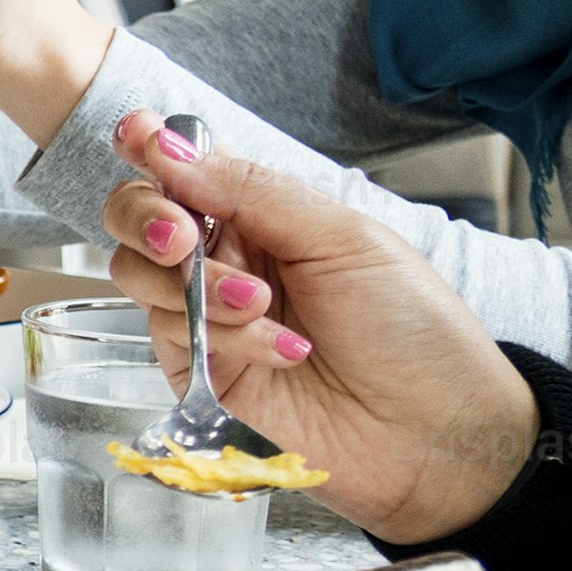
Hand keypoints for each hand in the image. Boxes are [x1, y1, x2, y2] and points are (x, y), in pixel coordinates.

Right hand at [95, 113, 536, 537]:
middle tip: (182, 237)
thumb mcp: (342, 238)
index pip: (184, 170)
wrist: (435, 433)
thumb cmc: (411, 330)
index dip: (151, 148)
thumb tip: (171, 147)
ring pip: (139, 278)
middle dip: (147, 218)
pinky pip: (172, 338)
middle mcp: (226, 262)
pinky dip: (226, 338)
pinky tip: (285, 351)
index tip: (138, 137)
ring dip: (196, 286)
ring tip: (262, 304)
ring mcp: (206, 320)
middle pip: (136, 220)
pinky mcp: (200, 378)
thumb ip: (251, 191)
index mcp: (263, 216)